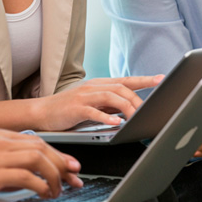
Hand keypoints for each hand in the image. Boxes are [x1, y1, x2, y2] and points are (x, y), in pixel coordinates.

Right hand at [0, 130, 82, 198]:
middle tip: (73, 178)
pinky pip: (26, 177)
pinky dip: (40, 185)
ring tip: (57, 190)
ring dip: (53, 176)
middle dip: (62, 164)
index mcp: (0, 136)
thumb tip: (28, 174)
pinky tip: (43, 194)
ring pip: (39, 160)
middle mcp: (2, 143)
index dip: (57, 154)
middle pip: (42, 149)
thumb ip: (5, 157)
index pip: (38, 142)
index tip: (70, 165)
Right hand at [35, 75, 162, 130]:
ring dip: (126, 107)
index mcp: (99, 84)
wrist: (41, 112)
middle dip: (137, 99)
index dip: (144, 80)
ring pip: (110, 96)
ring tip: (136, 117)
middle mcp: (93, 87)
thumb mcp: (93, 104)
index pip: (126, 80)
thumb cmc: (68, 110)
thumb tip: (131, 109)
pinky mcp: (75, 108)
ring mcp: (84, 96)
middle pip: (121, 88)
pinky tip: (116, 122)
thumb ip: (110, 104)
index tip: (161, 79)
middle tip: (148, 111)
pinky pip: (93, 111)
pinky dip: (106, 116)